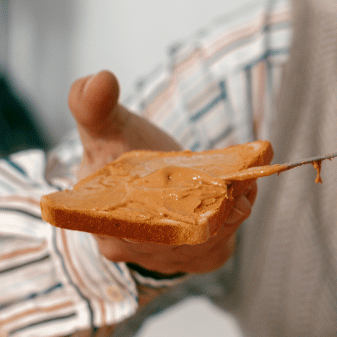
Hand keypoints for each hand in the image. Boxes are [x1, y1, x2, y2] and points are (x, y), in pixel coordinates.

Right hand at [68, 71, 255, 274]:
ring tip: (244, 180)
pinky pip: (221, 242)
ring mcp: (165, 258)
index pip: (140, 224)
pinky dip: (237, 215)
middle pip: (180, 234)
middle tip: (238, 177)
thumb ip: (93, 105)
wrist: (139, 178)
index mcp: (103, 223)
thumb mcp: (103, 129)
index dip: (176, 203)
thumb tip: (99, 79)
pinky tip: (242, 193)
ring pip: (207, 239)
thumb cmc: (116, 152)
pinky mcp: (193, 258)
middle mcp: (133, 248)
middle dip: (214, 204)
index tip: (202, 177)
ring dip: (231, 208)